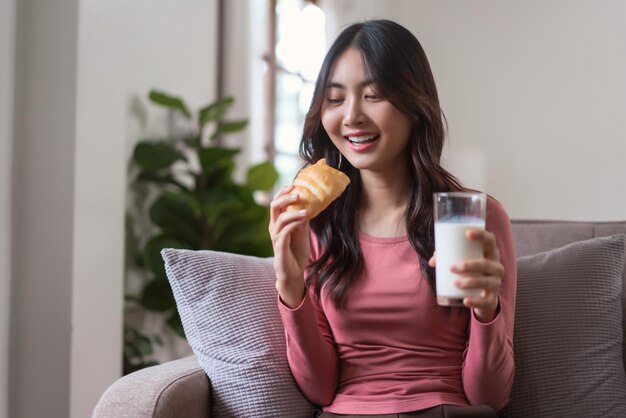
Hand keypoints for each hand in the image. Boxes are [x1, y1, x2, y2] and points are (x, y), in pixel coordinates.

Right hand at [269, 185, 310, 307]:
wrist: (294, 272)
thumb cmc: (297, 251)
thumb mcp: (302, 231)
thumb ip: (303, 218)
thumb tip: (312, 202)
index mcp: (278, 221)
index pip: (277, 202)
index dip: (283, 192)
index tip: (294, 185)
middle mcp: (274, 227)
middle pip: (274, 206)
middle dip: (285, 197)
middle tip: (298, 193)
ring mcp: (275, 237)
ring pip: (280, 218)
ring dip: (293, 211)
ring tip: (306, 209)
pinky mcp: (279, 247)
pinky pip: (284, 232)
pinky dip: (293, 223)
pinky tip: (303, 219)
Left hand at [429, 230, 503, 321]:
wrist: (483, 293)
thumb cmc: (472, 271)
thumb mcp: (463, 261)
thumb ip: (448, 257)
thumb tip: (432, 261)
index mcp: (490, 253)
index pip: (491, 240)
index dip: (481, 235)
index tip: (467, 234)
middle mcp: (496, 267)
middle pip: (485, 263)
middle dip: (468, 265)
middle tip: (451, 268)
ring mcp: (496, 282)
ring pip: (485, 281)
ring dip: (470, 282)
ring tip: (455, 283)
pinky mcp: (492, 297)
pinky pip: (486, 300)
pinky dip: (475, 301)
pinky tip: (465, 301)